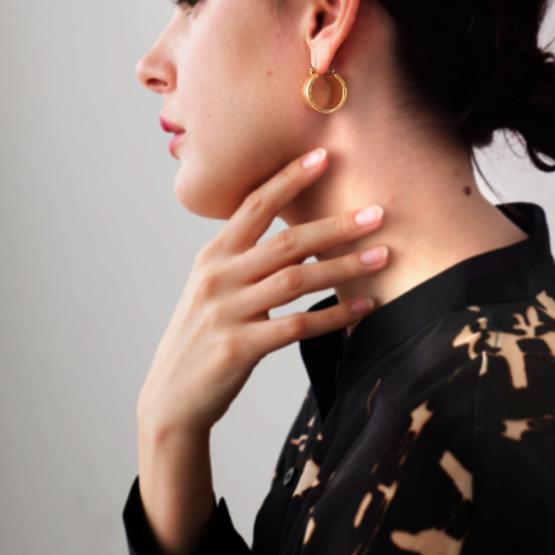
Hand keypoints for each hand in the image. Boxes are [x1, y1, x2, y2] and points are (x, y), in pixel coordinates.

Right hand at [136, 147, 388, 436]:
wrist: (171, 399)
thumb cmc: (203, 337)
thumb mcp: (213, 288)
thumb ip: (245, 260)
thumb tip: (301, 238)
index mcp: (212, 256)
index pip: (255, 205)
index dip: (290, 178)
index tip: (324, 155)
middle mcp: (217, 277)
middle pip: (286, 242)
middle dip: (335, 225)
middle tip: (377, 213)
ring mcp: (226, 312)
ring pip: (297, 280)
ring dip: (344, 266)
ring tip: (383, 256)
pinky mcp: (239, 347)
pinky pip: (297, 326)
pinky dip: (334, 316)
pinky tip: (363, 307)